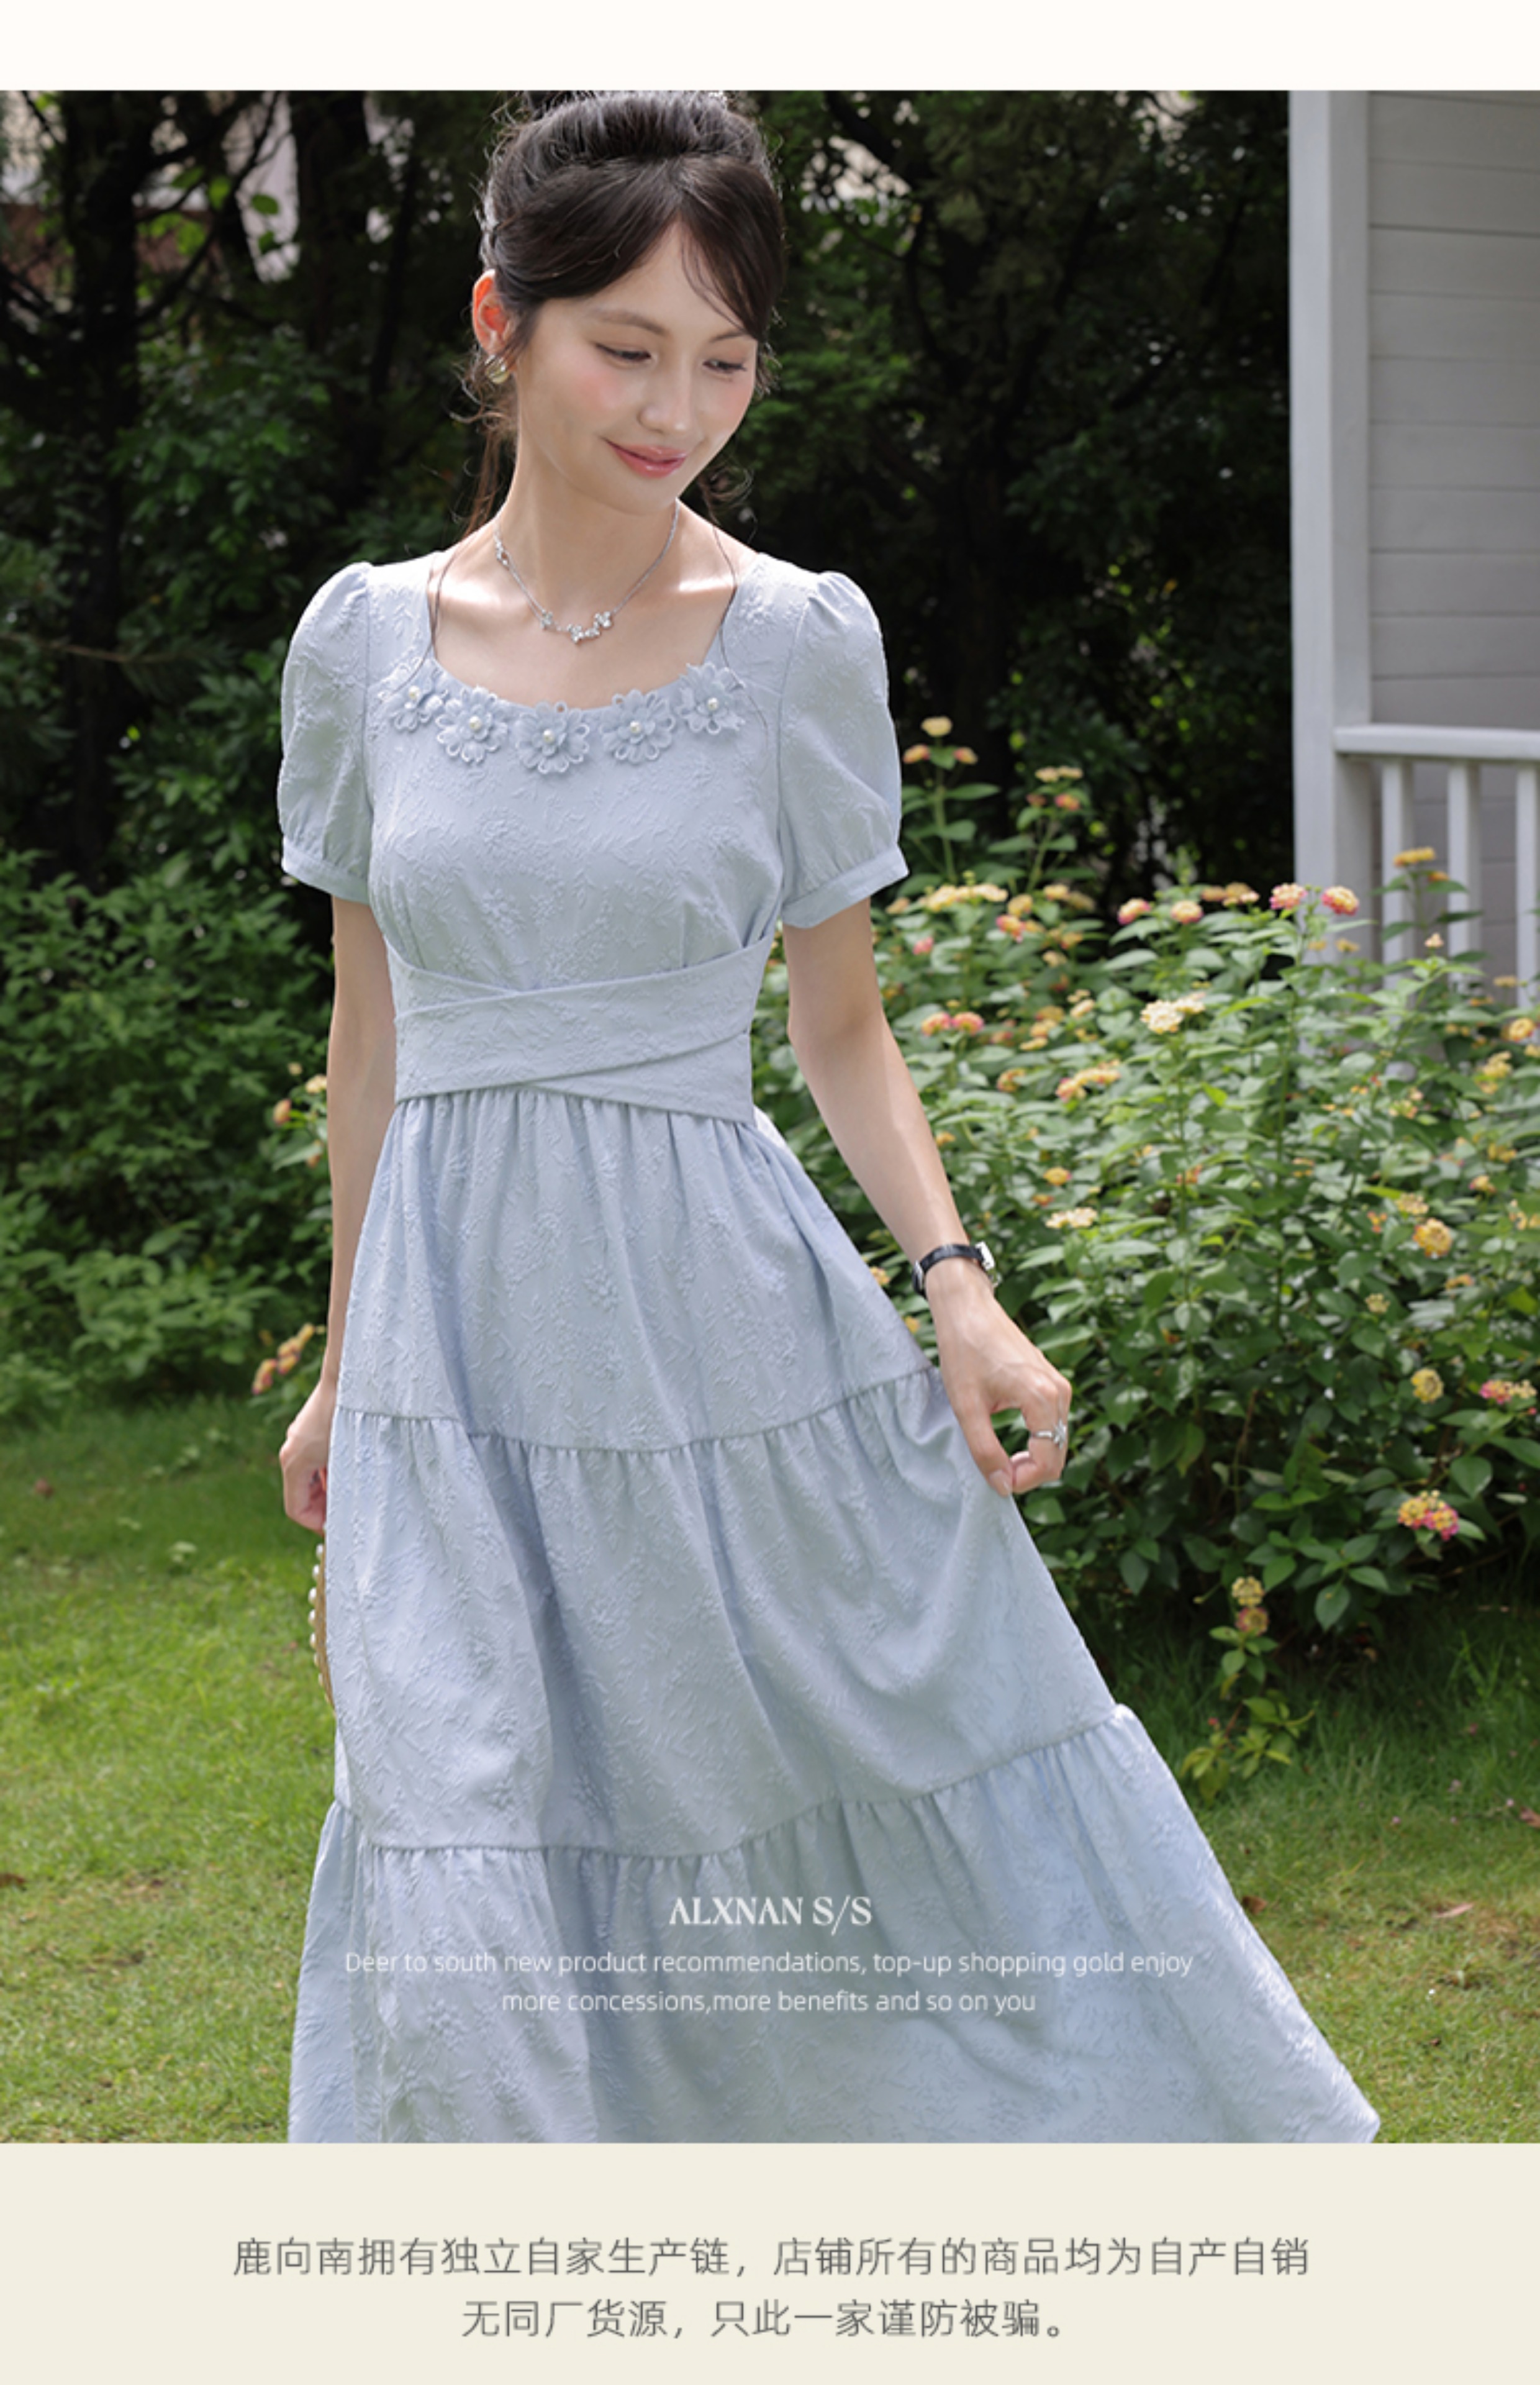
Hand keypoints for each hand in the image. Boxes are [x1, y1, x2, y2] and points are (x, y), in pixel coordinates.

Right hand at [279, 1377, 336, 1530]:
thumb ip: (340, 1487)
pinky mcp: (308, 1430)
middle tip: (347, 1512)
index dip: (315, 1524)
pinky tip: (349, 1470)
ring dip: (327, 1490)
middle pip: (301, 1495)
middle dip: (322, 1508)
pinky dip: (328, 1472)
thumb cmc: (348, 1416)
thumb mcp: (345, 1458)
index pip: (295, 1509)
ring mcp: (298, 1439)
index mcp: (294, 1462)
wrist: (347, 1376)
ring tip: (352, 1491)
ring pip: (309, 1478)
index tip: (336, 1527)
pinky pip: (314, 1461)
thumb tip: (342, 1512)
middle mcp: (291, 1451)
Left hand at [924, 1262, 1071, 1497]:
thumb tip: (1003, 1485)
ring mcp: (1058, 1384)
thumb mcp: (966, 1406)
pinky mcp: (1052, 1381)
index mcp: (1042, 1397)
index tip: (996, 1479)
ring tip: (999, 1454)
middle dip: (1029, 1472)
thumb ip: (985, 1450)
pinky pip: (1053, 1423)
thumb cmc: (963, 1351)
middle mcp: (1059, 1392)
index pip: (1048, 1461)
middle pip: (1057, 1454)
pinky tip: (1010, 1437)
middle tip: (995, 1470)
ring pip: (1056, 1441)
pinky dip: (1036, 1440)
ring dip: (1033, 1457)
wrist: (967, 1308)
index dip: (1023, 1481)